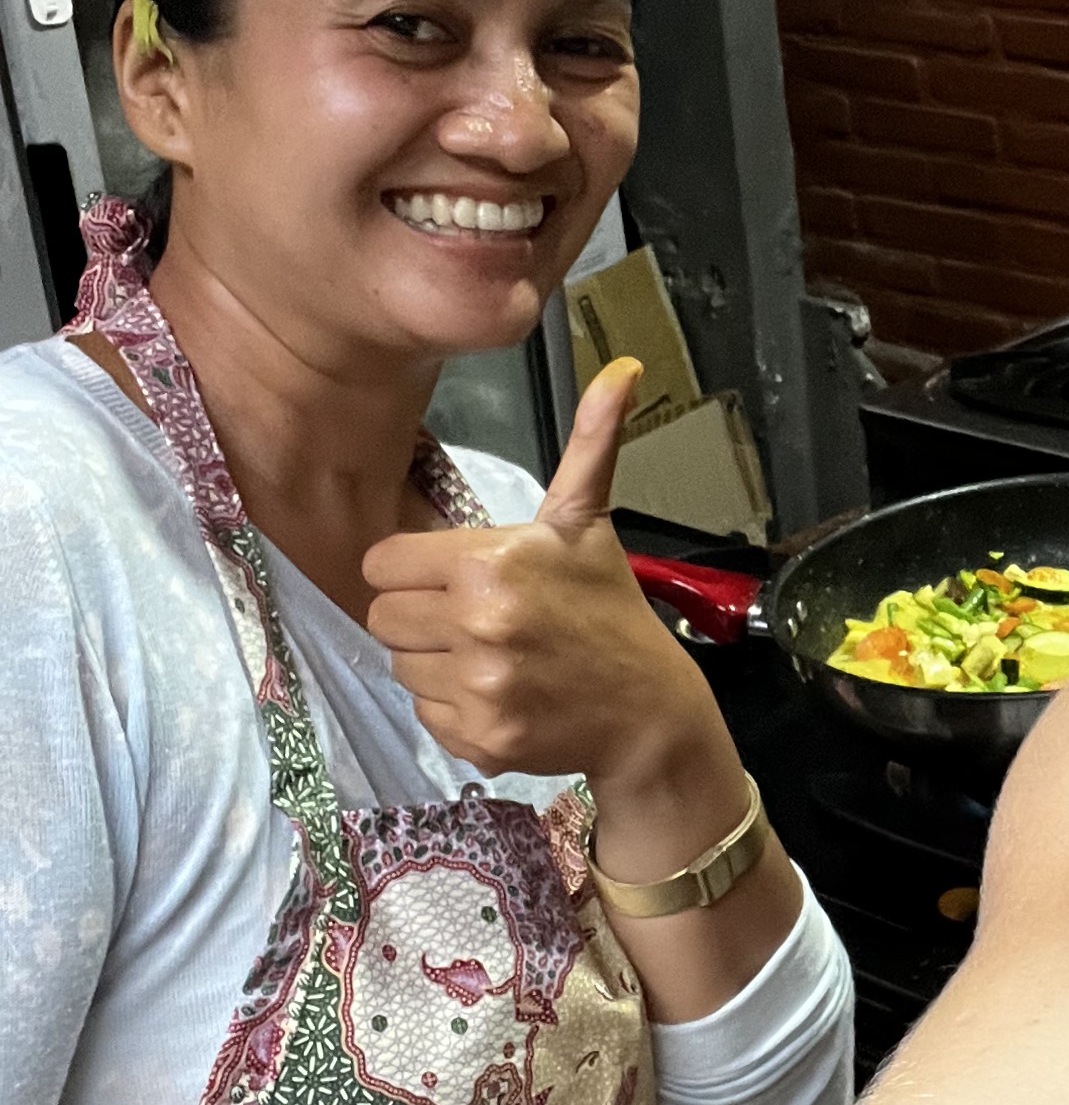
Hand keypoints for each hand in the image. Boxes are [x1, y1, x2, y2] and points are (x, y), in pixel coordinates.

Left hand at [365, 358, 716, 797]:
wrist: (649, 709)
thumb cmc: (609, 610)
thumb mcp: (589, 523)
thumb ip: (590, 443)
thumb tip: (623, 369)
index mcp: (490, 563)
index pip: (382, 564)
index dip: (414, 570)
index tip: (455, 578)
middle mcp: (477, 624)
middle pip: (383, 616)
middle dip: (421, 616)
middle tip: (475, 619)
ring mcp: (478, 686)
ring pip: (400, 666)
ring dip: (435, 663)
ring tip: (492, 656)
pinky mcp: (478, 736)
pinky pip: (424, 714)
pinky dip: (454, 708)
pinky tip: (499, 693)